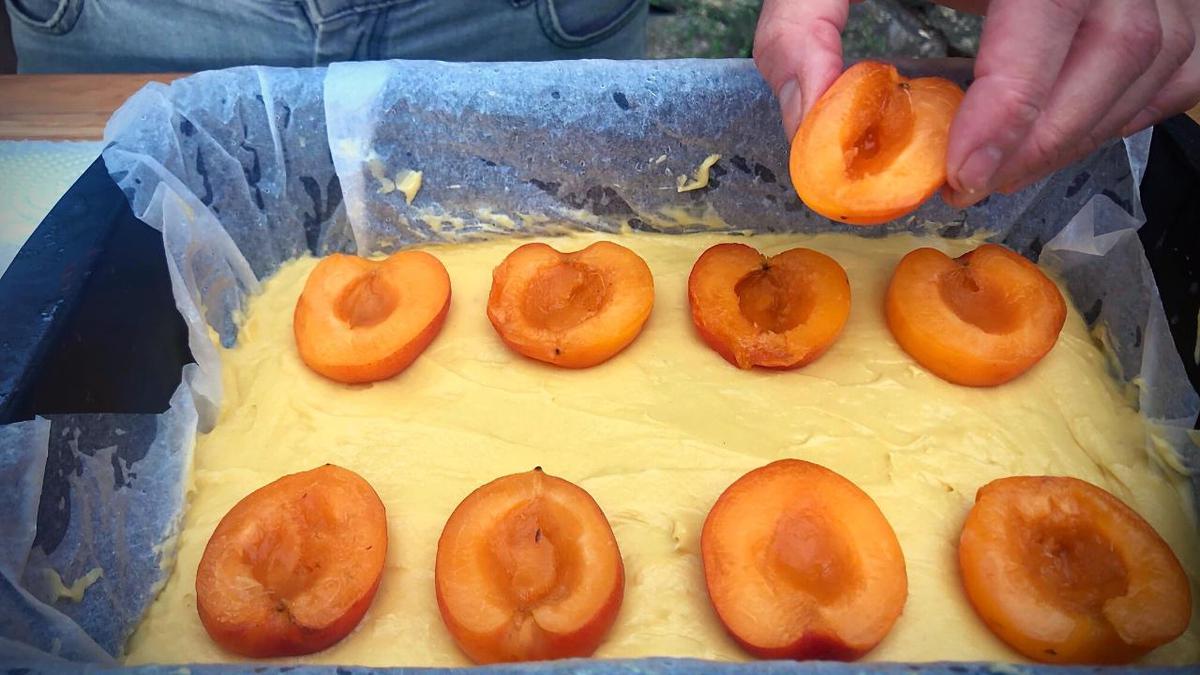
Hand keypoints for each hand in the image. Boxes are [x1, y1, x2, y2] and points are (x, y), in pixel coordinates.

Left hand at [753, 1, 1199, 207]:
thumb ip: (803, 29)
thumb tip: (810, 119)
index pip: (1051, 13)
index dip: (1014, 103)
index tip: (962, 172)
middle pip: (1118, 45)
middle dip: (1044, 137)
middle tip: (973, 185)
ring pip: (1157, 57)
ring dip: (1083, 131)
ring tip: (1008, 167)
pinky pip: (1181, 61)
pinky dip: (1131, 109)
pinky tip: (1069, 130)